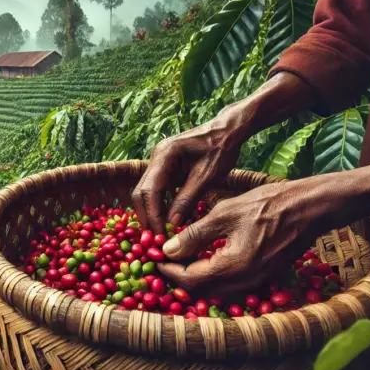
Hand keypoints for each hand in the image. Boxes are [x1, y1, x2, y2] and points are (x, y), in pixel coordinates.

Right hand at [131, 108, 250, 233]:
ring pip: (147, 192)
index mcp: (165, 155)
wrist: (228, 130)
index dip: (153, 216)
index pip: (150, 191)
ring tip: (162, 233)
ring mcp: (159, 161)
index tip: (160, 235)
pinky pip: (157, 189)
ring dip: (152, 212)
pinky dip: (160, 204)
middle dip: (148, 217)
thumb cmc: (221, 149)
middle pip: (142, 192)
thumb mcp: (207, 176)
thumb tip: (172, 224)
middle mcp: (156, 156)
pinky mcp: (165, 167)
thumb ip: (187, 199)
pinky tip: (169, 219)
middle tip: (157, 239)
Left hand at [157, 177, 344, 291]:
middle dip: (179, 278)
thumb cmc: (266, 205)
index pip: (190, 280)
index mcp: (232, 268)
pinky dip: (214, 276)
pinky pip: (232, 285)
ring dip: (196, 279)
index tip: (154, 257)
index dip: (168, 270)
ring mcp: (256, 283)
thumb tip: (167, 250)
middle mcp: (244, 283)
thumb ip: (193, 235)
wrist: (308, 208)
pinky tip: (206, 259)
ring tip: (181, 259)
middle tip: (164, 260)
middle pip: (202, 291)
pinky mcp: (264, 278)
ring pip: (217, 290)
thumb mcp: (223, 214)